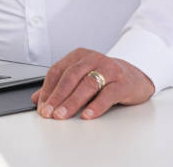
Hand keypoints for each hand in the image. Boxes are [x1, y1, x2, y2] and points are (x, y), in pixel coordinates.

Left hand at [31, 48, 153, 119]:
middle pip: (70, 77)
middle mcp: (93, 59)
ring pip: (87, 84)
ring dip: (72, 102)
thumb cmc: (104, 78)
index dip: (47, 89)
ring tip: (62, 115)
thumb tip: (37, 98)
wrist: (135, 77)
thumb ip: (60, 86)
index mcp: (79, 56)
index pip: (57, 71)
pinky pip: (107, 94)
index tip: (41, 106)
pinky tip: (87, 115)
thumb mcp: (81, 78)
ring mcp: (108, 69)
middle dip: (57, 96)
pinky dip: (96, 106)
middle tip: (48, 112)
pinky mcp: (122, 82)